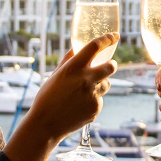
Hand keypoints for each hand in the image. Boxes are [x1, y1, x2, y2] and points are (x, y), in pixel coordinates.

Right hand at [6, 33, 117, 160]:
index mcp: (73, 67)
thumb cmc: (47, 97)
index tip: (115, 36)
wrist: (45, 124)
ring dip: (99, 85)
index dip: (107, 39)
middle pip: (111, 66)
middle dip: (112, 64)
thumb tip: (76, 49)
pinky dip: (92, 101)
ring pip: (106, 85)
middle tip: (110, 65)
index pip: (95, 47)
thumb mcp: (55, 75)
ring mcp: (92, 95)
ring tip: (81, 94)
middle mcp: (85, 79)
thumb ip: (68, 61)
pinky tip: (78, 107)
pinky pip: (99, 100)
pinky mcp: (96, 108)